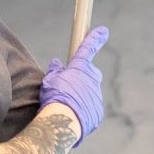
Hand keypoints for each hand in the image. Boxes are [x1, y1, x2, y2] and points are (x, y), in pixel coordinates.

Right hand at [39, 26, 109, 143]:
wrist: (63, 122)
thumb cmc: (54, 98)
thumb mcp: (49, 80)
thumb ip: (55, 70)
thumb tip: (57, 63)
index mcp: (80, 67)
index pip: (88, 48)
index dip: (95, 38)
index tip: (104, 31)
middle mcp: (92, 79)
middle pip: (90, 74)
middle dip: (82, 77)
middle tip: (69, 86)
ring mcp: (97, 95)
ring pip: (89, 92)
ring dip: (80, 96)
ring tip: (65, 105)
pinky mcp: (98, 111)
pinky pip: (90, 107)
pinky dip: (82, 109)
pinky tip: (71, 115)